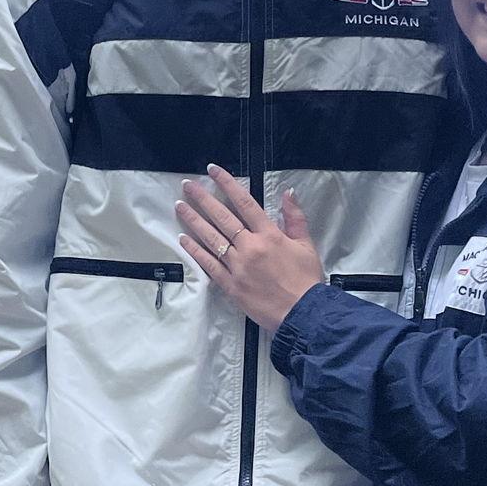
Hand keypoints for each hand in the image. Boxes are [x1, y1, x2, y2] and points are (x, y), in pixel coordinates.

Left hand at [177, 165, 326, 333]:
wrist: (303, 314)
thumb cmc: (306, 280)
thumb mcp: (306, 245)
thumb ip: (295, 218)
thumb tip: (288, 193)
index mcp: (269, 235)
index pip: (245, 203)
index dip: (228, 184)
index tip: (213, 171)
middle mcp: (250, 247)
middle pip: (222, 217)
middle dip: (203, 199)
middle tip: (187, 185)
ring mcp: (238, 266)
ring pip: (211, 238)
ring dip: (194, 220)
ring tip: (180, 206)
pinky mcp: (230, 285)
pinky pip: (209, 264)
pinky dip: (195, 251)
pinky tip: (184, 238)